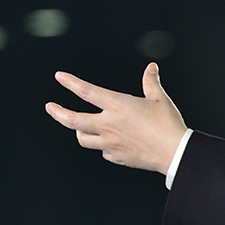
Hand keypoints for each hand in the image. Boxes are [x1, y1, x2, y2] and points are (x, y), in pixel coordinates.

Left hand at [45, 62, 187, 174]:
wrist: (174, 152)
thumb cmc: (168, 125)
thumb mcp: (159, 98)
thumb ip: (151, 82)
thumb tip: (151, 68)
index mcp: (118, 105)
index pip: (87, 91)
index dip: (70, 83)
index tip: (60, 77)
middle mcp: (109, 124)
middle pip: (73, 119)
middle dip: (58, 112)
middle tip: (50, 107)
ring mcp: (110, 143)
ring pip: (83, 138)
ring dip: (78, 131)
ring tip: (79, 127)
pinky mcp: (117, 157)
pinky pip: (102, 151)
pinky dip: (102, 145)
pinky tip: (108, 142)